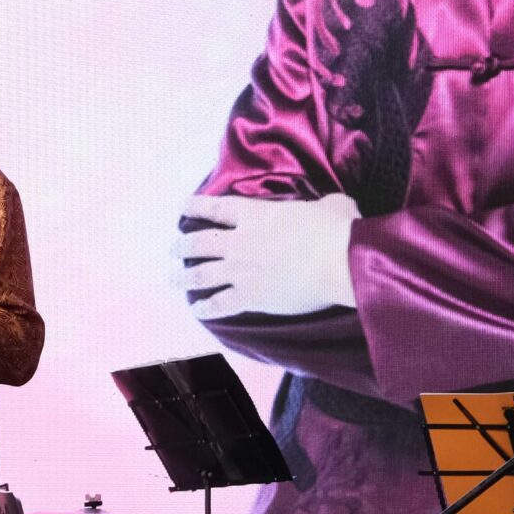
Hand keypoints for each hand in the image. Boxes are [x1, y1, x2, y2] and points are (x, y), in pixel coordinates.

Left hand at [173, 193, 361, 317]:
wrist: (340, 262)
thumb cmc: (338, 231)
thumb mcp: (331, 206)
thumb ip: (323, 204)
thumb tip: (333, 206)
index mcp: (255, 215)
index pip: (214, 208)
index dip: (194, 207)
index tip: (182, 209)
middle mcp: (239, 241)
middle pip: (197, 243)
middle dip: (181, 246)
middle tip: (173, 250)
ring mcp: (241, 270)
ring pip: (199, 274)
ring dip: (183, 277)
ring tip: (173, 279)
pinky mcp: (250, 297)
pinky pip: (218, 304)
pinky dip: (205, 308)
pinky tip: (197, 309)